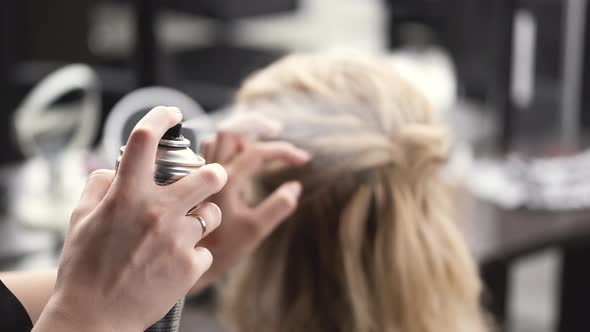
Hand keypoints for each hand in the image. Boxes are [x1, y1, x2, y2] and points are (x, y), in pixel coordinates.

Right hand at [34, 107, 226, 331]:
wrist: (94, 317)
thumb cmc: (84, 268)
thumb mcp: (80, 220)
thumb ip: (98, 187)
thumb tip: (114, 170)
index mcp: (127, 195)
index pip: (145, 140)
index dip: (161, 116)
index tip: (172, 113)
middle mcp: (158, 212)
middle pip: (209, 174)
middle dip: (214, 172)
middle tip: (210, 178)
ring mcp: (178, 239)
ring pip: (214, 212)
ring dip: (205, 216)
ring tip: (188, 228)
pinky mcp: (191, 265)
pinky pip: (205, 249)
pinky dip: (193, 253)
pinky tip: (175, 263)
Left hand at [191, 118, 309, 292]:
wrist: (186, 262)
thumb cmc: (221, 249)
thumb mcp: (255, 231)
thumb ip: (278, 207)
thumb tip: (295, 186)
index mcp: (227, 181)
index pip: (258, 152)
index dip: (284, 151)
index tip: (304, 159)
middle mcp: (209, 171)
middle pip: (231, 130)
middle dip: (256, 124)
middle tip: (276, 129)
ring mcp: (198, 173)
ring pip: (217, 138)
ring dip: (240, 133)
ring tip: (258, 141)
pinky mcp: (193, 179)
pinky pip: (208, 150)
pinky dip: (226, 145)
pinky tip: (236, 155)